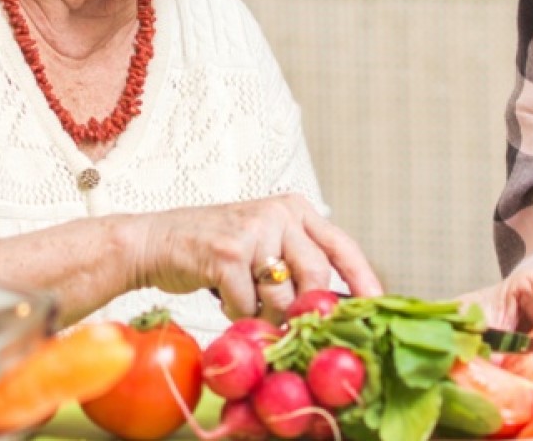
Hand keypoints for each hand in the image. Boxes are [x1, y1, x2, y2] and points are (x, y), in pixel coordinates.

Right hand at [127, 194, 381, 322]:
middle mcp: (279, 214)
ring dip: (264, 314)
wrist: (154, 242)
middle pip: (317, 277)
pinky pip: (248, 305)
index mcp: (294, 210)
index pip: (342, 245)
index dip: (363, 278)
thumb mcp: (262, 245)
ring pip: (283, 297)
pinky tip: (222, 295)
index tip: (377, 305)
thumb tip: (331, 309)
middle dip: (303, 310)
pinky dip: (237, 313)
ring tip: (243, 301)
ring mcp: (254, 231)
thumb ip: (296, 267)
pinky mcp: (228, 252)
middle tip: (286, 323)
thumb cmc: (212, 251)